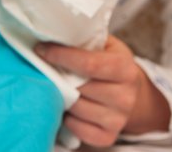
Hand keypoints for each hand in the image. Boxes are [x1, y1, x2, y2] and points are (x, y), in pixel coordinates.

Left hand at [34, 35, 170, 146]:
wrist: (130, 92)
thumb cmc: (110, 63)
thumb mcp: (106, 45)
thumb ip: (85, 40)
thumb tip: (51, 35)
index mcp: (126, 68)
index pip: (89, 64)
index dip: (62, 56)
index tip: (41, 50)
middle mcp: (126, 96)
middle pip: (80, 88)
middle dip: (58, 77)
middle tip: (44, 68)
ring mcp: (118, 119)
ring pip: (76, 109)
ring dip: (62, 98)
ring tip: (58, 87)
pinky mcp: (108, 137)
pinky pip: (78, 130)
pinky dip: (68, 119)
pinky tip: (69, 107)